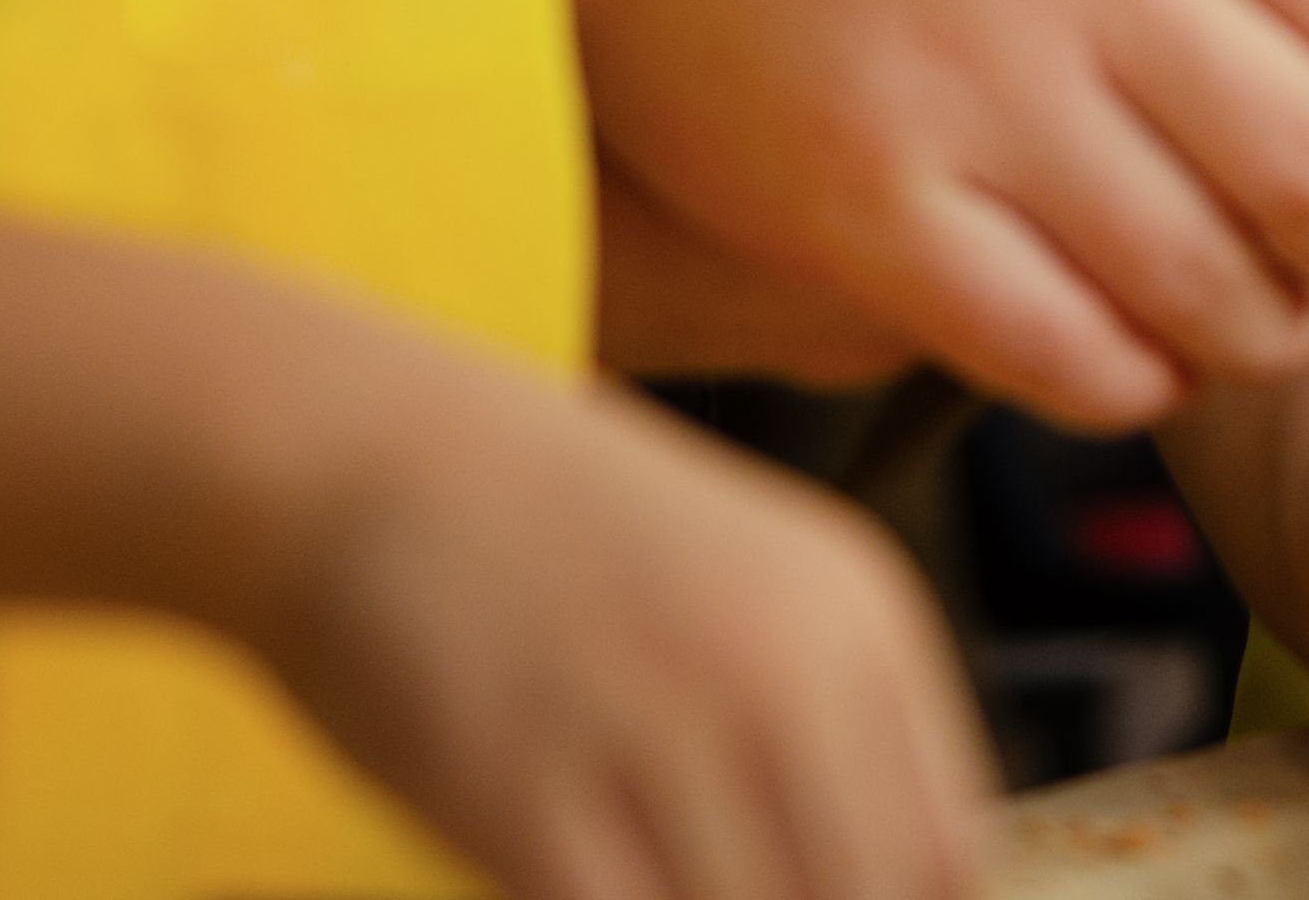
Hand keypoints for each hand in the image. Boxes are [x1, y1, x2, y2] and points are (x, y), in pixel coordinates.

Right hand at [238, 362, 987, 899]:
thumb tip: (889, 875)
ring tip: (651, 875)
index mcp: (856, 614)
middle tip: (726, 887)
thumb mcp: (747, 578)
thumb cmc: (546, 526)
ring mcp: (659, 736)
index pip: (949, 851)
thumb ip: (829, 718)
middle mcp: (781, 672)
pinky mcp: (528, 801)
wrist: (359, 452)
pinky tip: (576, 882)